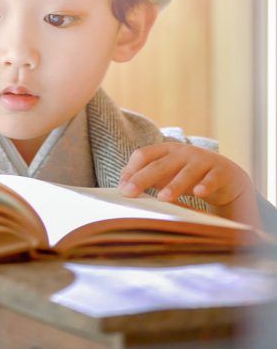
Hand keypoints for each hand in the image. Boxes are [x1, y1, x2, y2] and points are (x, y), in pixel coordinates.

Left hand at [118, 143, 260, 225]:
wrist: (227, 176)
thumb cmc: (190, 175)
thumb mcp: (169, 174)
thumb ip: (149, 177)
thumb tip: (123, 186)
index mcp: (166, 150)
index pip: (143, 155)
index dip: (131, 170)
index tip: (121, 188)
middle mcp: (183, 152)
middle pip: (160, 165)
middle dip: (143, 179)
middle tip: (129, 193)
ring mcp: (202, 161)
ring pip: (186, 173)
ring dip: (174, 185)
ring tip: (163, 198)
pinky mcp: (220, 172)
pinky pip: (212, 179)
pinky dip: (205, 186)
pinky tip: (199, 193)